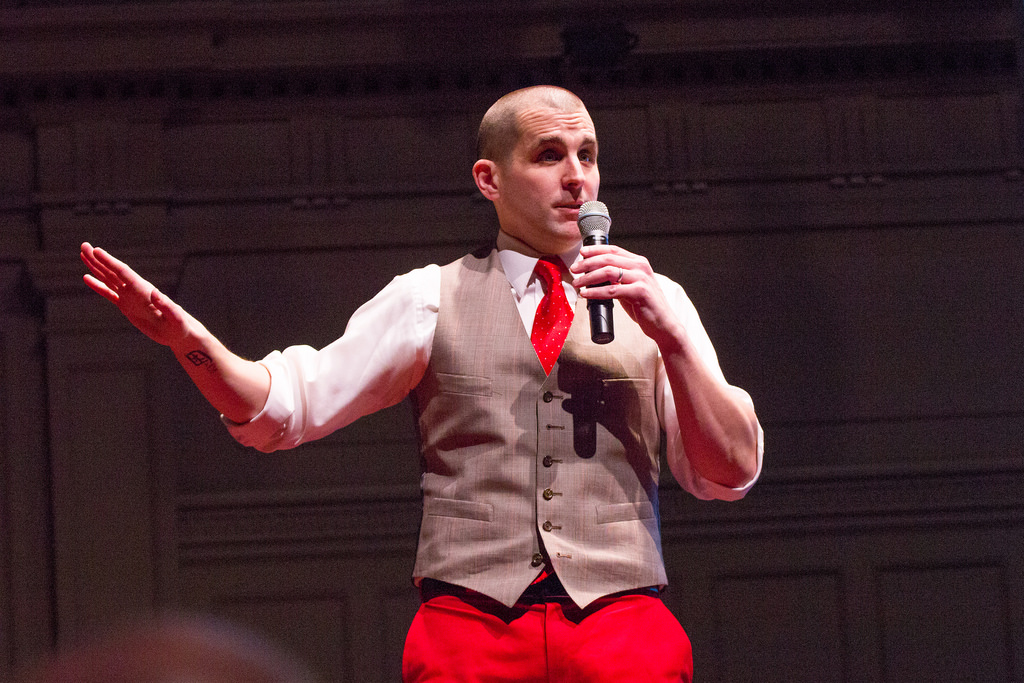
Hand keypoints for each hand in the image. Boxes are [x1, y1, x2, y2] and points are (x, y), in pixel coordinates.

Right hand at [80, 242, 194, 347]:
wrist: (179, 334)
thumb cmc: (180, 326)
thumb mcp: (175, 317)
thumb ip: (166, 305)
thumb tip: (155, 292)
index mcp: (144, 290)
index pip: (124, 273)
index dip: (110, 262)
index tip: (97, 251)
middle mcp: (135, 290)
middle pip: (113, 271)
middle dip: (98, 259)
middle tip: (84, 245)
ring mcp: (130, 297)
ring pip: (109, 279)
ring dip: (96, 267)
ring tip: (83, 255)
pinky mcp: (127, 306)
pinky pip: (109, 294)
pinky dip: (98, 285)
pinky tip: (87, 278)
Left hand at [570, 244, 680, 345]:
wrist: (664, 324)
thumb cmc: (646, 306)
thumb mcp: (631, 287)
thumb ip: (618, 279)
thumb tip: (595, 275)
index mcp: (639, 262)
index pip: (614, 249)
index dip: (596, 249)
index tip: (582, 252)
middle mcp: (641, 267)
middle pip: (608, 259)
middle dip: (587, 263)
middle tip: (574, 269)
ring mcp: (641, 279)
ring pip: (608, 272)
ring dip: (588, 277)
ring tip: (577, 283)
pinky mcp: (640, 292)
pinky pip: (612, 290)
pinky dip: (596, 292)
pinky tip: (586, 294)